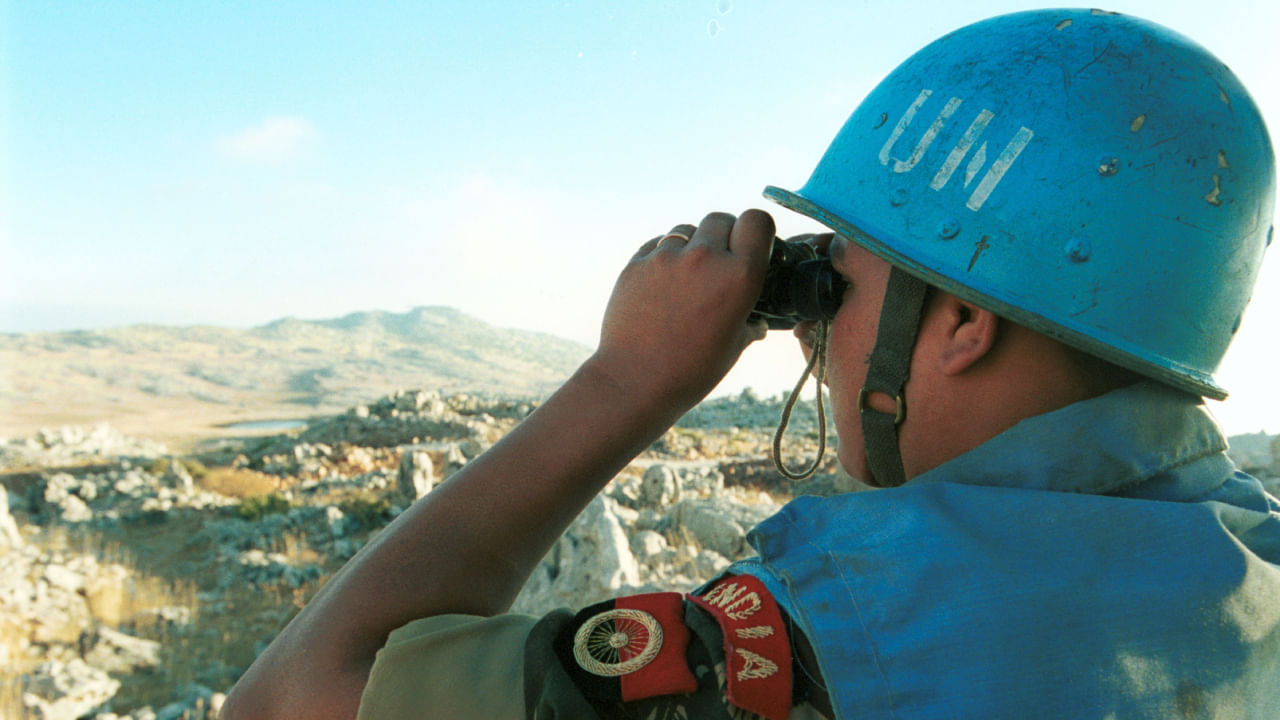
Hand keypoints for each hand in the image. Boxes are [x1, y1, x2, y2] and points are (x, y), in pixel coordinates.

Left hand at [591, 210, 774, 415]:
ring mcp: (666, 257)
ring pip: (686, 230)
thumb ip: (750, 324)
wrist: (636, 381)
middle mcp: (705, 258)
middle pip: (720, 219)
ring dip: (691, 246)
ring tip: (687, 279)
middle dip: (724, 236)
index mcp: (739, 276)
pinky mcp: (636, 263)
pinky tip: (662, 287)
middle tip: (719, 264)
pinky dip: (663, 258)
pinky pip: (657, 246)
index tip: (751, 246)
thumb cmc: (691, 370)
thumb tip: (758, 322)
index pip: (757, 220)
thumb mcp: (735, 347)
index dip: (756, 231)